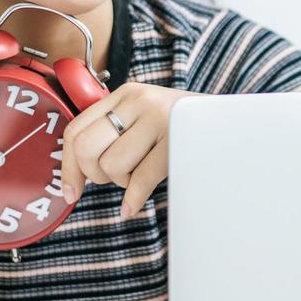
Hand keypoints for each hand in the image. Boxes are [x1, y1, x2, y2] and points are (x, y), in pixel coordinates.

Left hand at [59, 82, 200, 219]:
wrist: (232, 121)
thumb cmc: (183, 126)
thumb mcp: (146, 116)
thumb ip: (115, 130)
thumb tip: (77, 170)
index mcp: (124, 94)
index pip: (76, 129)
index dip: (68, 165)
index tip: (71, 191)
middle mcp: (137, 101)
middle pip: (86, 147)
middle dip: (93, 174)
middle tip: (112, 180)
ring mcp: (158, 118)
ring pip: (112, 165)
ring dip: (121, 182)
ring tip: (139, 176)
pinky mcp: (176, 140)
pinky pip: (141, 178)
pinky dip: (132, 199)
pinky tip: (132, 206)